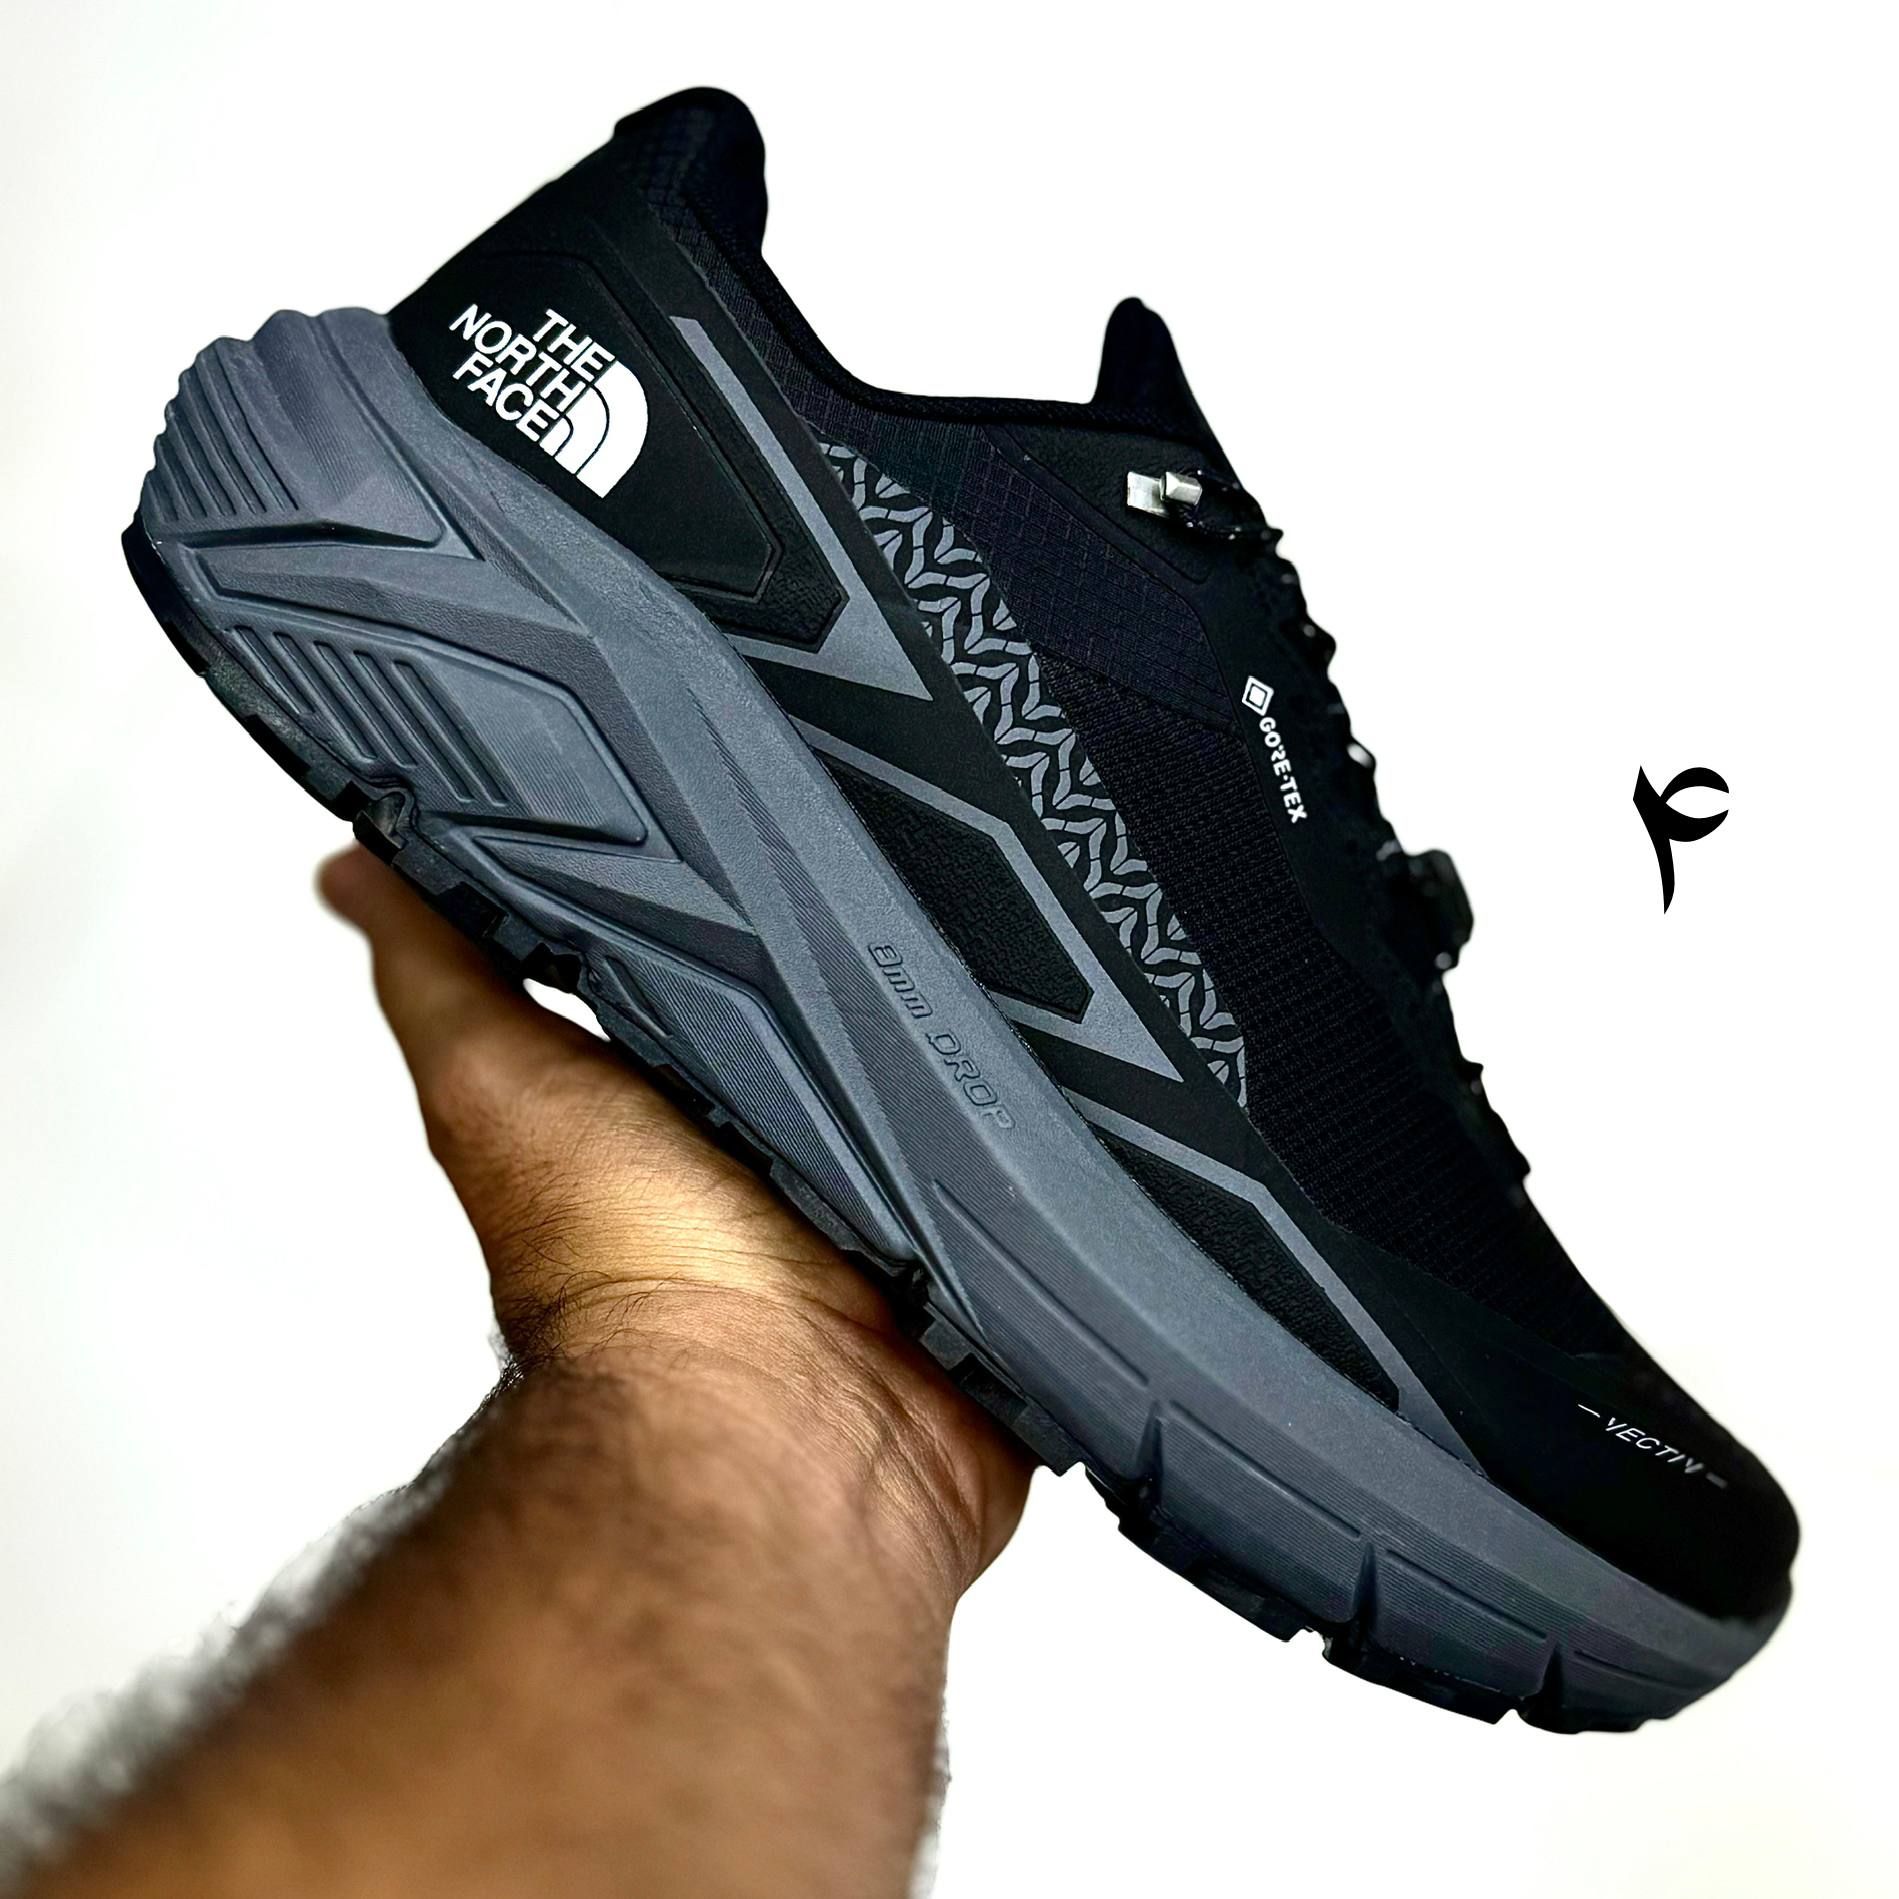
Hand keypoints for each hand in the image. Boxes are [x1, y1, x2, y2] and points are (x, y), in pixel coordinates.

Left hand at [319, 845, 1029, 1605]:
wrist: (772, 1430)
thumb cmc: (627, 1272)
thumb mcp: (502, 1077)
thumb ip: (441, 965)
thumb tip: (354, 871)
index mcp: (705, 1099)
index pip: (762, 962)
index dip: (784, 897)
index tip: (817, 804)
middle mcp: (810, 1151)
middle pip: (879, 1011)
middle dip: (907, 953)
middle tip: (947, 865)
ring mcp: (913, 1207)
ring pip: (976, 1084)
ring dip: (996, 1044)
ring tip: (1034, 963)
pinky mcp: (999, 1260)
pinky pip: (1050, 1183)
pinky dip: (1061, 1148)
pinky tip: (1080, 1088)